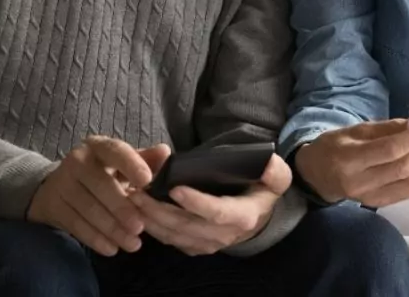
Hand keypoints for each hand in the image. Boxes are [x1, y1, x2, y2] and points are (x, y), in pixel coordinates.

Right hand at [28, 136, 169, 256]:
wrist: (56, 186)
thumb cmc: (101, 173)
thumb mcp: (122, 163)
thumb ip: (144, 160)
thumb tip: (165, 152)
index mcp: (99, 146)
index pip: (116, 151)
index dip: (132, 165)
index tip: (147, 181)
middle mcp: (77, 160)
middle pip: (101, 185)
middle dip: (122, 208)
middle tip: (140, 227)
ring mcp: (62, 183)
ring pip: (89, 208)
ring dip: (112, 229)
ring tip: (133, 244)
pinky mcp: (53, 205)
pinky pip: (76, 224)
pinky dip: (95, 239)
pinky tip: (111, 248)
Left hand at [131, 153, 291, 255]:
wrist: (257, 216)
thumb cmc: (262, 190)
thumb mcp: (277, 177)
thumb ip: (274, 170)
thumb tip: (267, 161)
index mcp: (243, 216)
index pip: (217, 212)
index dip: (196, 202)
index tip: (175, 188)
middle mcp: (223, 235)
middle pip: (186, 226)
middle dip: (159, 210)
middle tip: (137, 191)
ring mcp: (207, 244)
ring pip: (173, 235)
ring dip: (149, 218)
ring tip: (131, 198)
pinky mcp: (194, 247)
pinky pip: (169, 240)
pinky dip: (152, 226)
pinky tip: (137, 210)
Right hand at [295, 119, 408, 206]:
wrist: (315, 175)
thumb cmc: (334, 146)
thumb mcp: (355, 129)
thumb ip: (387, 128)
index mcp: (349, 159)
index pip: (391, 150)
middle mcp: (360, 182)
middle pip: (404, 168)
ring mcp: (369, 198)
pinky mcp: (378, 204)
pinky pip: (408, 193)